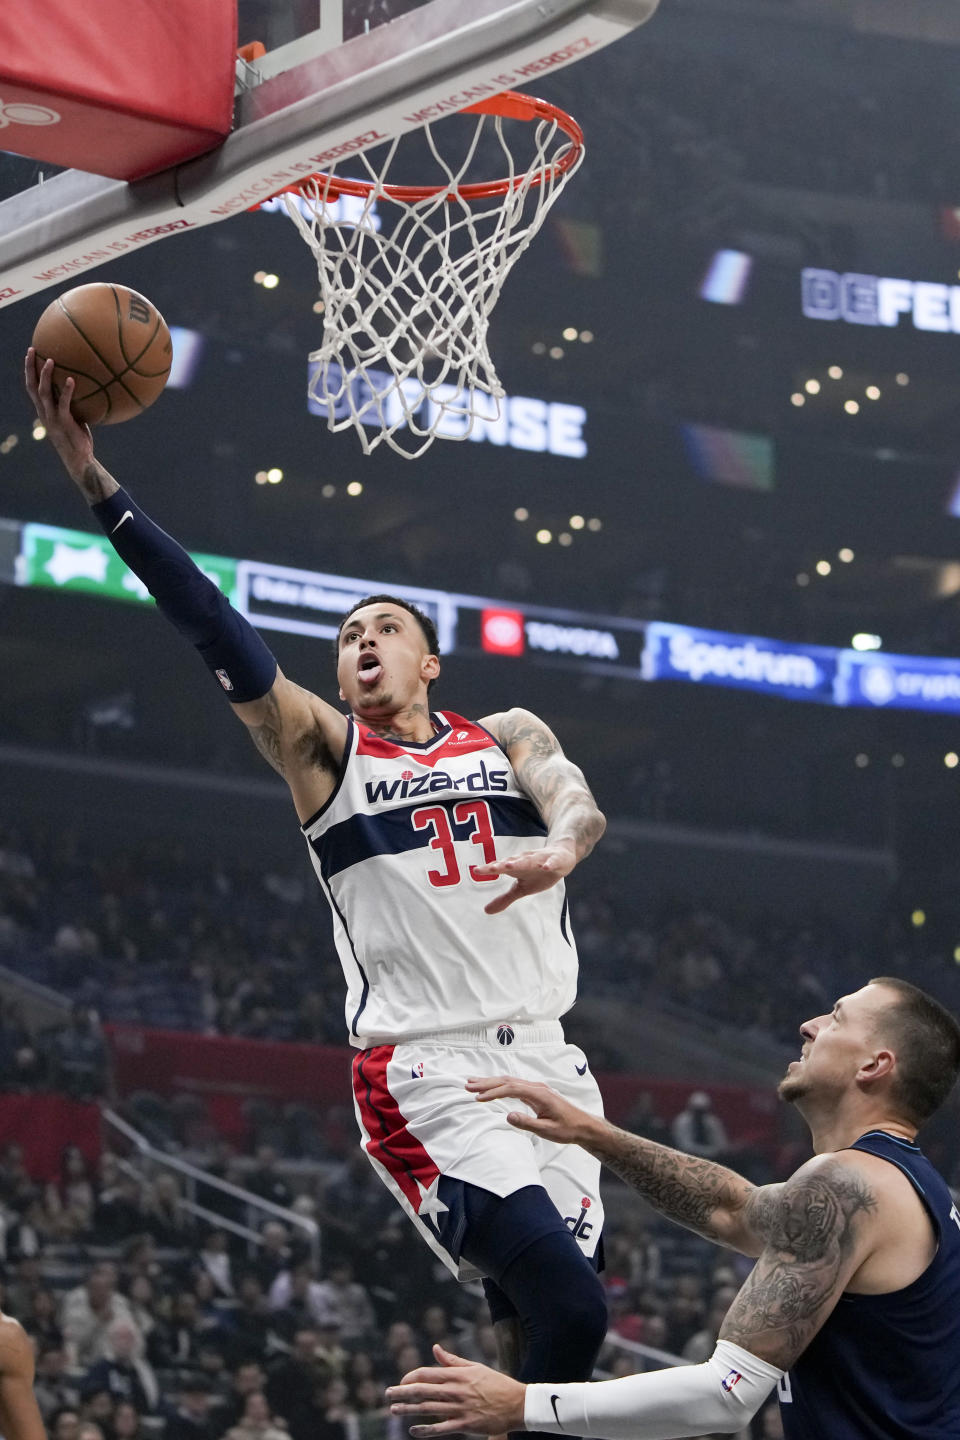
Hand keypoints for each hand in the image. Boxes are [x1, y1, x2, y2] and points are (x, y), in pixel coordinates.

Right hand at [24, 348, 94, 481]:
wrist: (79, 461)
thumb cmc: (79, 440)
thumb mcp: (74, 420)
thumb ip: (74, 406)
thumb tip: (88, 390)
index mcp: (44, 412)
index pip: (31, 388)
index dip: (29, 372)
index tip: (29, 356)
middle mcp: (44, 413)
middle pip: (31, 386)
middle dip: (29, 367)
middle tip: (31, 349)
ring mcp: (52, 418)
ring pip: (43, 393)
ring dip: (44, 375)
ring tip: (50, 359)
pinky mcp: (64, 423)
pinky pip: (63, 404)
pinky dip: (66, 391)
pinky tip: (71, 379)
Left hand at [387, 1345, 525, 1435]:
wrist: (517, 1403)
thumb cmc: (496, 1383)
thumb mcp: (475, 1367)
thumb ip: (452, 1360)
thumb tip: (435, 1348)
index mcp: (458, 1374)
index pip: (427, 1374)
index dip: (411, 1377)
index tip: (402, 1381)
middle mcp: (456, 1390)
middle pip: (423, 1391)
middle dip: (403, 1392)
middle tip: (387, 1394)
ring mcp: (459, 1409)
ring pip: (428, 1409)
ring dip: (409, 1410)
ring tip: (394, 1410)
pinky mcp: (465, 1425)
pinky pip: (441, 1429)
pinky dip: (426, 1430)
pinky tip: (413, 1430)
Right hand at [466, 1076, 595, 1144]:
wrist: (582, 1126)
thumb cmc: (567, 1129)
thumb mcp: (547, 1130)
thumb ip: (527, 1123)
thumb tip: (508, 1116)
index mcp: (539, 1094)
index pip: (511, 1089)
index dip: (493, 1092)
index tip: (478, 1097)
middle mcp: (536, 1087)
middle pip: (507, 1081)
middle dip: (487, 1083)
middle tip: (467, 1085)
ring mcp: (536, 1088)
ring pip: (509, 1081)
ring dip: (491, 1082)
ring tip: (473, 1083)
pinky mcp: (535, 1093)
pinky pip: (514, 1086)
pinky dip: (500, 1086)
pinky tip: (491, 1088)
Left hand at [475, 841, 574, 914]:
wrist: (561, 857)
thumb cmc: (537, 873)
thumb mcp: (521, 889)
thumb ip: (505, 899)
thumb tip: (486, 911)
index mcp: (516, 867)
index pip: (500, 868)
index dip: (489, 869)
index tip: (476, 870)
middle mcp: (526, 861)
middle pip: (512, 863)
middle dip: (502, 865)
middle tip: (491, 868)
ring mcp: (541, 860)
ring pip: (529, 861)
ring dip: (520, 862)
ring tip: (510, 865)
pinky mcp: (555, 860)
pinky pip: (552, 863)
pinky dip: (549, 865)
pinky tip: (546, 868)